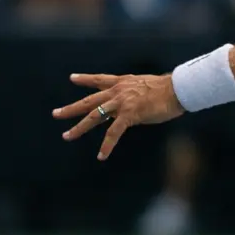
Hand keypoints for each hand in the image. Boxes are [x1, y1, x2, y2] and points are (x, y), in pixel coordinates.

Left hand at [54, 73, 184, 159]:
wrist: (179, 89)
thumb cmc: (169, 89)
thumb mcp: (146, 87)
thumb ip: (135, 95)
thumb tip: (133, 106)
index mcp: (123, 83)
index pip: (100, 80)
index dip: (85, 79)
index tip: (72, 78)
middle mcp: (118, 92)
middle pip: (89, 101)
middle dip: (71, 109)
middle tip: (56, 114)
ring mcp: (122, 103)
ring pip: (94, 116)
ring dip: (79, 128)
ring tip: (67, 136)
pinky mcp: (129, 115)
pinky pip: (114, 132)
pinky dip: (107, 145)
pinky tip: (101, 156)